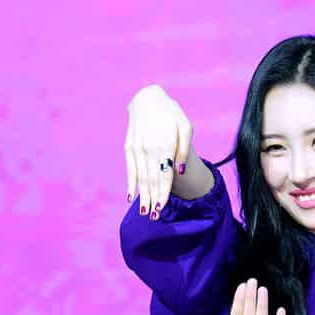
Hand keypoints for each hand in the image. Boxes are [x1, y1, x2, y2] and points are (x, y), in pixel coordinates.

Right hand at [124, 83, 192, 215]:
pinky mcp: (129, 147)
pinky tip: (131, 197)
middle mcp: (149, 148)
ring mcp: (137, 148)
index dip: (163, 193)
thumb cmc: (171, 114)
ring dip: (142, 196)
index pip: (164, 175)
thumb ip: (185, 149)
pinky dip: (131, 184)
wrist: (147, 97)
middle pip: (151, 180)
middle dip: (152, 199)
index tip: (162, 209)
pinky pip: (130, 169)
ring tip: (145, 212)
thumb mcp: (185, 126)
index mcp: (164, 144)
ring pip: (140, 177)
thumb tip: (180, 171)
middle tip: (154, 217)